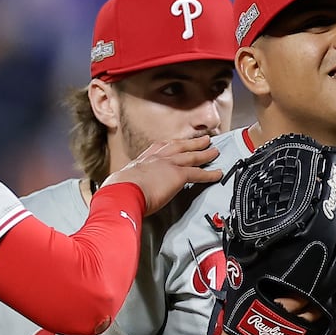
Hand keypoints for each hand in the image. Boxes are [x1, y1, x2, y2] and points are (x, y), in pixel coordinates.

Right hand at [103, 135, 220, 214]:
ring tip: (214, 151)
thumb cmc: (118, 191)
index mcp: (142, 160)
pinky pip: (198, 173)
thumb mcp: (121, 184)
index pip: (158, 148)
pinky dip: (210, 173)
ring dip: (205, 153)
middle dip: (192, 143)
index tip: (175, 142)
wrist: (123, 191)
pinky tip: (218, 173)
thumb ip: (127, 186)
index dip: (169, 145)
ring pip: (191, 156)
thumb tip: (122, 194)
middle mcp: (156, 158)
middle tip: (203, 140)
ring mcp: (168, 164)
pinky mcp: (178, 174)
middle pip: (178, 146)